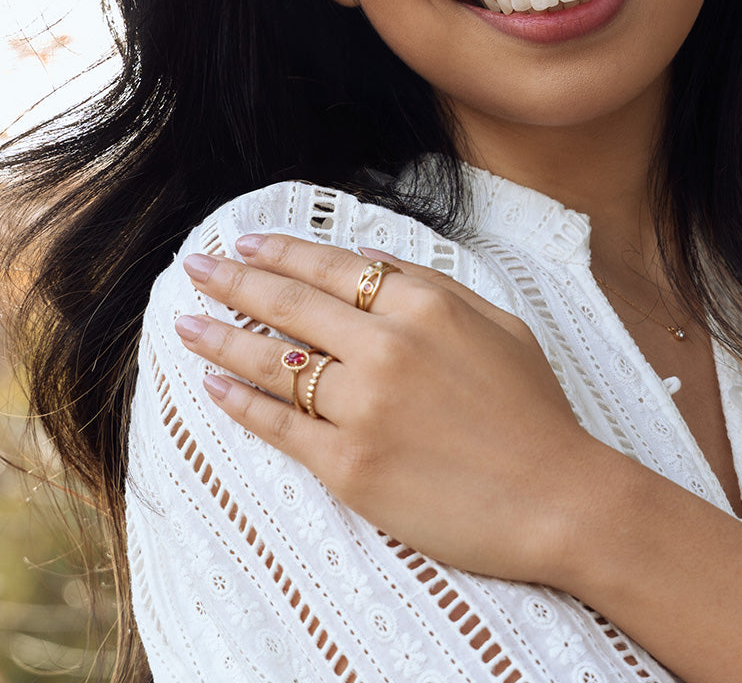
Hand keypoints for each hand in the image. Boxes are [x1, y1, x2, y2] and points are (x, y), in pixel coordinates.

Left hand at [175, 235, 598, 581]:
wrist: (557, 498)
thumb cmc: (534, 410)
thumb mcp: (497, 323)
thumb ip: (429, 282)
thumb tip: (365, 255)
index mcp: (423, 305)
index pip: (329, 268)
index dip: (279, 253)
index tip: (242, 243)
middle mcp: (385, 346)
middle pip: (289, 305)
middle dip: (234, 281)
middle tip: (194, 266)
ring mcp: (362, 406)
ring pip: (273, 362)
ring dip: (221, 338)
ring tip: (185, 323)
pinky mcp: (348, 464)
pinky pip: (279, 426)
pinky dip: (240, 403)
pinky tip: (213, 386)